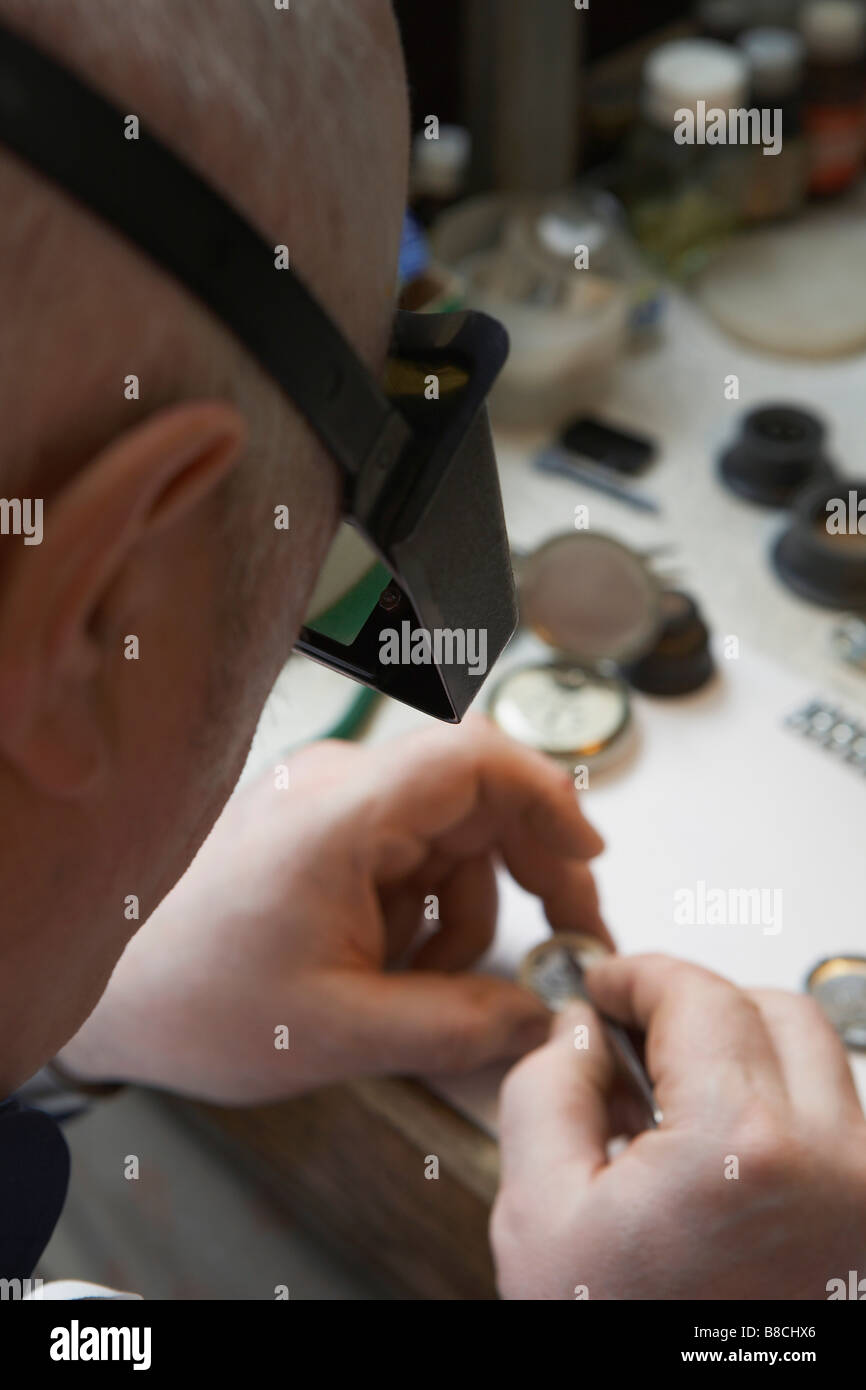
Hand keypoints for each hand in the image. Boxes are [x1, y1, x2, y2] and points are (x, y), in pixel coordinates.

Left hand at [59, 716, 606, 1102]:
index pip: (472, 757)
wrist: (111, 993)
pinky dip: (429, 913)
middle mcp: (341, 791)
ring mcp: (333, 808)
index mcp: (341, 816)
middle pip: (479, 798)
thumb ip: (455, 1025)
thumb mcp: (339, 1032)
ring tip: (430, 986)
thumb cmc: (194, 996)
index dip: (547, 794)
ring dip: (470, 912)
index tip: (586, 855)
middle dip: (532, 869)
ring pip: (453, 838)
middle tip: (565, 939)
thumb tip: (540, 1017)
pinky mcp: (327, 833)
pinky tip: (395, 969)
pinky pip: (414, 858)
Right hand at [492, 954, 865, 1299]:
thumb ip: (546, 1092)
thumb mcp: (540, 1221)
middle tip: (635, 1035)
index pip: (700, 995)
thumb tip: (580, 1031)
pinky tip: (726, 1158)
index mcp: (746, 1148)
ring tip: (679, 1108)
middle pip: (774, 1012)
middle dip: (698, 1007)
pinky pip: (844, 1129)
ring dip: (748, 1057)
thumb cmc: (627, 1356)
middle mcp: (840, 1165)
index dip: (641, 974)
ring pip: (820, 1065)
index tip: (608, 982)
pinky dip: (787, 1114)